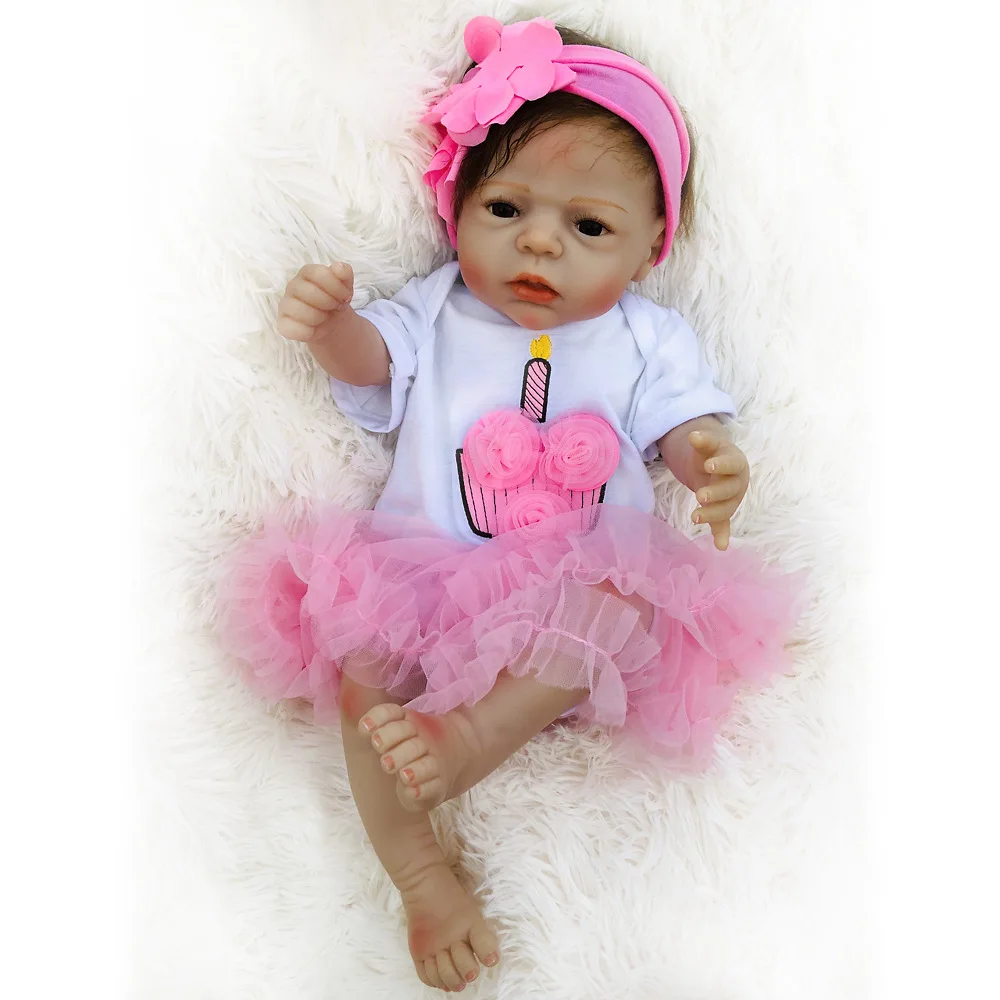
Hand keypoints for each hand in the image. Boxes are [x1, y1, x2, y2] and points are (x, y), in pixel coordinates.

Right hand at [276, 262, 353, 342]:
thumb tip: (338, 267)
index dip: (335, 286)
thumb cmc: (335, 299)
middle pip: (309, 291)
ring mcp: (285, 304)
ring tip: (324, 317)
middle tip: (335, 307)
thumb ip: (345, 273)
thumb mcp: (345, 285)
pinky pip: (290, 328)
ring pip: (298, 309)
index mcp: (307, 273)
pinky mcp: (282, 323)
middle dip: (328, 302)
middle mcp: (293, 286)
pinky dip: (306, 331)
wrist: (332, 322)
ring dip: (318, 317)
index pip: (318, 273)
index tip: (345, 297)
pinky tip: (314, 329)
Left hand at [686, 429, 748, 550]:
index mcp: (735, 462)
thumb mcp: (708, 445)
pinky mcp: (724, 510)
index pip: (731, 463)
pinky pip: (725, 523)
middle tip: (699, 496)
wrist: (717, 463)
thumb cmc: (713, 453)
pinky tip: (720, 546)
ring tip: (694, 517)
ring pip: (726, 508)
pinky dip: (722, 534)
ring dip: (712, 514)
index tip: (707, 465)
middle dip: (715, 493)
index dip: (721, 465)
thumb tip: (693, 435)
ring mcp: (731, 498)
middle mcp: (736, 481)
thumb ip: (702, 442)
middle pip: (729, 489)